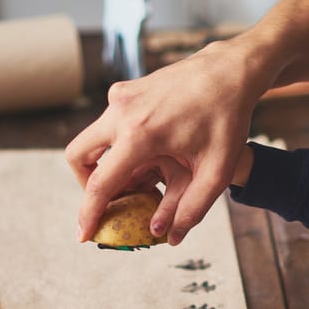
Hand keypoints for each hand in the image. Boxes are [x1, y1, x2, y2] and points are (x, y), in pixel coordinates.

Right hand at [66, 36, 275, 245]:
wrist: (230, 71)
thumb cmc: (228, 119)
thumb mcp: (217, 171)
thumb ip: (192, 208)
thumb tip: (169, 238)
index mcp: (140, 134)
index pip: (100, 183)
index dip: (89, 214)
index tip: (83, 236)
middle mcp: (121, 112)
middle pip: (78, 156)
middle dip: (88, 185)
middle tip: (112, 202)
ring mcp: (121, 96)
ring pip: (92, 139)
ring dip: (106, 164)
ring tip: (140, 181)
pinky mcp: (126, 89)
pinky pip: (109, 123)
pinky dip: (118, 145)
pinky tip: (151, 156)